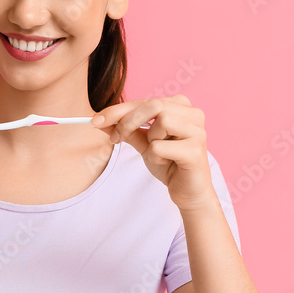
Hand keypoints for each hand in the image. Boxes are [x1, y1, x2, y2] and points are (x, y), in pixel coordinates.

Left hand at [90, 95, 217, 212]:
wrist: (187, 191)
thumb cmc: (169, 163)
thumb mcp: (143, 143)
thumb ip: (125, 129)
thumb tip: (99, 120)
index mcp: (180, 106)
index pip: (145, 100)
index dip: (118, 110)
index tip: (95, 120)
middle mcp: (193, 113)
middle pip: (153, 105)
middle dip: (127, 121)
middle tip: (115, 138)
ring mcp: (197, 131)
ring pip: (161, 121)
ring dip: (150, 140)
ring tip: (158, 153)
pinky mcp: (196, 150)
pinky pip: (161, 146)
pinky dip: (156, 156)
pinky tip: (167, 162)